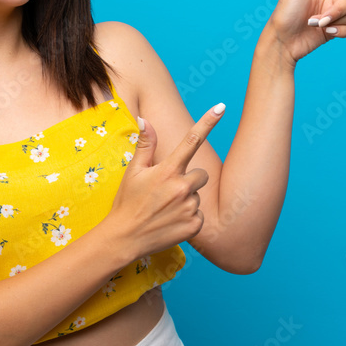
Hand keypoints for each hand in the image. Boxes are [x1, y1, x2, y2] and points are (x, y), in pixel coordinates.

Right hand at [105, 106, 223, 258]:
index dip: (208, 122)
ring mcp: (190, 208)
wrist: (124, 238)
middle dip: (189, 180)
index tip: (221, 107)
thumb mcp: (133, 171)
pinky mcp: (195, 226)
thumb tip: (145, 120)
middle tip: (167, 191)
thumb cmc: (127, 202)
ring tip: (165, 209)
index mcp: (168, 170)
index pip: (191, 140)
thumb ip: (145, 145)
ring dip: (187, 200)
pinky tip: (171, 221)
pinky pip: (200, 215)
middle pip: (201, 174)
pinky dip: (189, 217)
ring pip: (198, 195)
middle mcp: (182, 188)